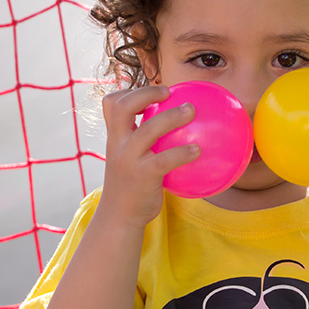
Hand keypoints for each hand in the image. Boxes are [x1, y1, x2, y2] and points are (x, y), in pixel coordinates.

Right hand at [98, 85, 200, 227]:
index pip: (110, 103)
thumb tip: (171, 126)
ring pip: (149, 128)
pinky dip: (183, 152)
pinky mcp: (143, 176)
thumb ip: (140, 142)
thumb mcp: (127, 159)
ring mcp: (128, 159)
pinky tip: (197, 149)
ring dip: (172, 116)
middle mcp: (117, 144)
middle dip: (146, 93)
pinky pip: (165, 159)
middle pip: (124, 106)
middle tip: (169, 92)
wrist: (119, 217)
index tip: (151, 92)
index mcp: (114, 137)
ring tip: (191, 110)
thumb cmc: (131, 185)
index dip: (128, 91)